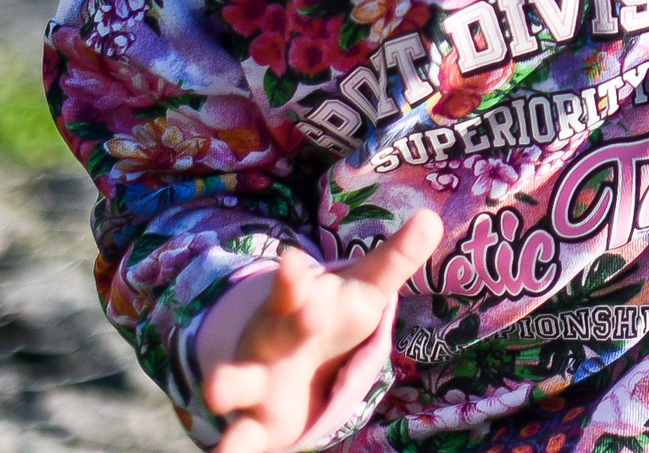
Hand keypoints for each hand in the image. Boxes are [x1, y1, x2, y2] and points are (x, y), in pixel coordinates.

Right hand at [201, 213, 441, 452]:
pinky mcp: (258, 421)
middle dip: (291, 323)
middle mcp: (273, 340)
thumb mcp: (365, 290)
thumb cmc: (332, 319)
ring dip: (227, 385)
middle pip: (278, 330)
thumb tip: (432, 218)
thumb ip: (396, 259)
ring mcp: (259, 380)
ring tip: (216, 392)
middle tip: (310, 313)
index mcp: (298, 304)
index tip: (294, 260)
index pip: (295, 286)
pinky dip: (234, 448)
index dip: (294, 276)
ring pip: (239, 382)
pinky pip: (243, 438)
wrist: (288, 361)